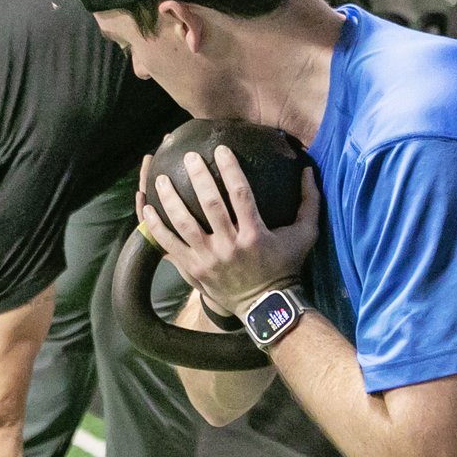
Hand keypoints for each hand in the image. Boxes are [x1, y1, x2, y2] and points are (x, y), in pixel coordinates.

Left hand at [138, 147, 320, 317]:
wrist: (267, 306)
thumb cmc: (286, 266)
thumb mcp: (305, 235)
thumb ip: (309, 202)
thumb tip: (308, 170)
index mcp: (255, 234)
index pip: (240, 193)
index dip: (230, 168)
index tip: (221, 149)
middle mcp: (230, 246)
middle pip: (209, 205)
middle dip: (198, 177)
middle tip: (190, 157)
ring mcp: (209, 259)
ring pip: (184, 224)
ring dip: (170, 199)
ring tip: (161, 179)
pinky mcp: (194, 270)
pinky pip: (169, 245)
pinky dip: (156, 226)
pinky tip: (147, 208)